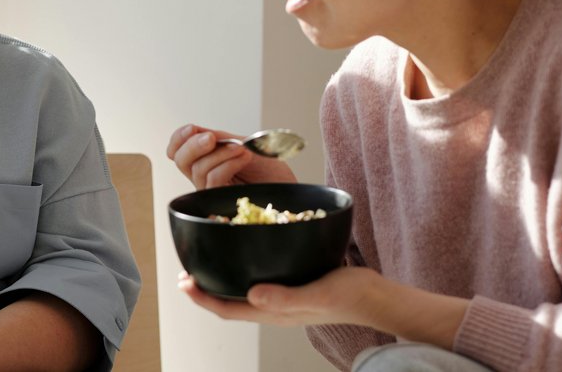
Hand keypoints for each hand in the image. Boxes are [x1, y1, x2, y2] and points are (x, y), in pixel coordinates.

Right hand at [166, 123, 296, 188]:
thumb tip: (196, 131)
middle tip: (212, 138)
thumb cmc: (271, 170)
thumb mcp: (243, 145)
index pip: (177, 151)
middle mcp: (205, 176)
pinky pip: (213, 180)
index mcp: (207, 160)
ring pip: (198, 170)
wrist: (291, 188)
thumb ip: (220, 139)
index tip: (192, 128)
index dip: (178, 139)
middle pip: (180, 161)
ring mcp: (213, 191)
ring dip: (220, 153)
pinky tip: (244, 157)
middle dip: (192, 145)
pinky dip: (227, 164)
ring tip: (243, 149)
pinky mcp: (222, 201)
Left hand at [178, 267, 469, 349]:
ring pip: (245, 291)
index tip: (183, 282)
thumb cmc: (351, 296)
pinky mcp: (296, 284)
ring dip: (224, 278)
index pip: (228, 309)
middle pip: (231, 301)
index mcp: (275, 312)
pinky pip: (263, 279)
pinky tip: (248, 251)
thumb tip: (253, 294)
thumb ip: (287, 297)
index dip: (203, 298)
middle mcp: (275, 306)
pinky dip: (247, 267)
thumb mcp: (319, 293)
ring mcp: (285, 296)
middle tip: (186, 271)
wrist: (378, 296)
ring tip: (209, 262)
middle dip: (207, 289)